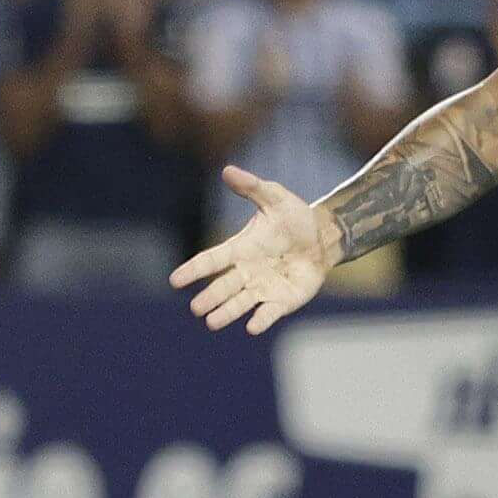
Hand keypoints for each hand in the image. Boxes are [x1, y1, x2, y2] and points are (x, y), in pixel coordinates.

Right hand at [172, 166, 342, 334]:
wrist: (322, 237)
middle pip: (223, 287)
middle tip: (196, 308)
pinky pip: (268, 313)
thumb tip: (228, 170)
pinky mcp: (282, 301)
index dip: (193, 270)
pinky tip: (251, 327)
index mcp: (239, 249)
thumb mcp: (274, 197)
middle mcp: (246, 272)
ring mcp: (263, 288)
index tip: (175, 280)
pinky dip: (260, 320)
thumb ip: (252, 187)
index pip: (211, 260)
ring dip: (226, 313)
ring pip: (240, 303)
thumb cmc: (293, 217)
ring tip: (211, 322)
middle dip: (210, 297)